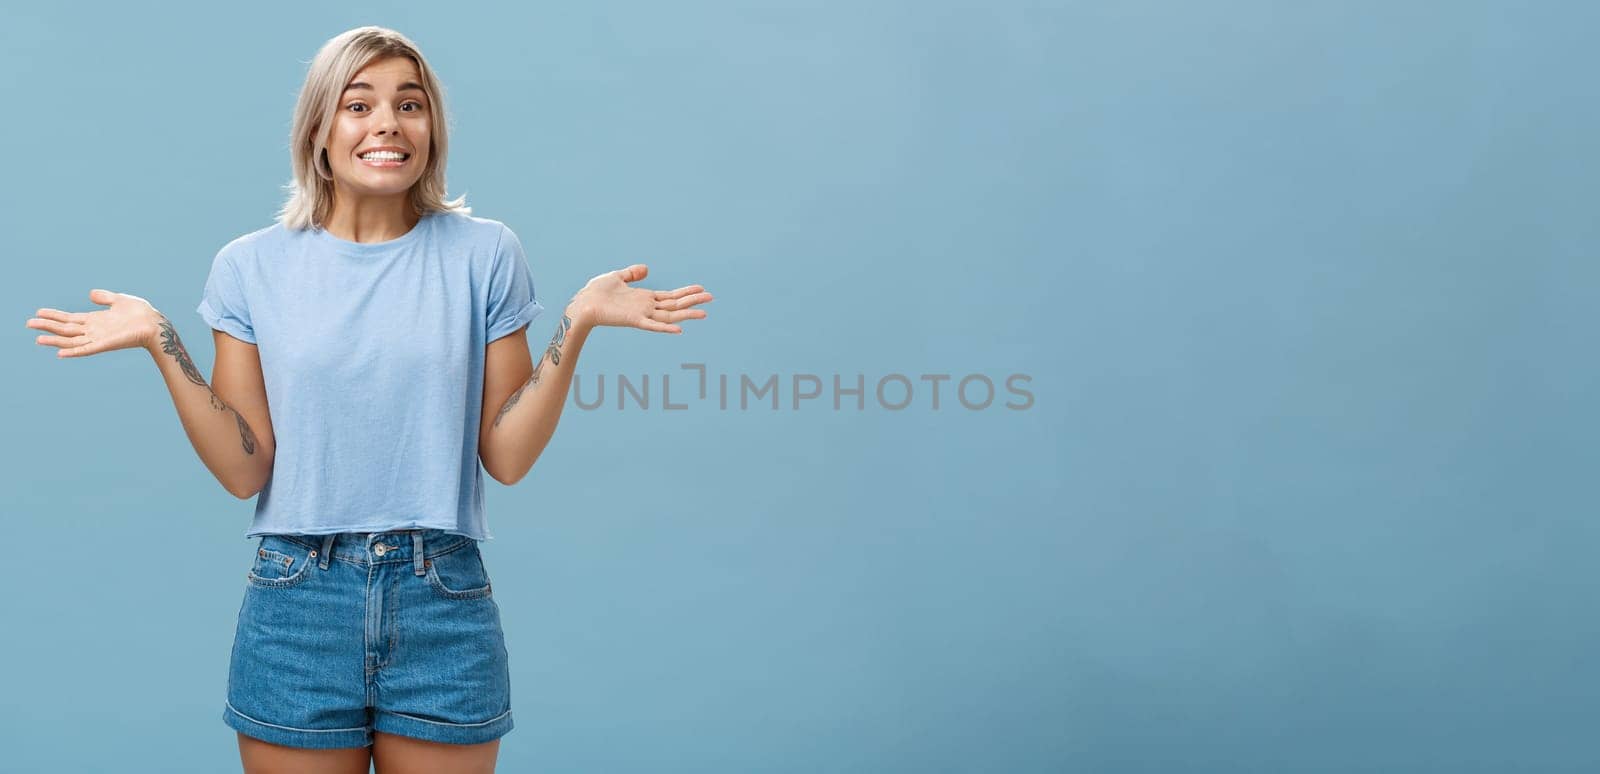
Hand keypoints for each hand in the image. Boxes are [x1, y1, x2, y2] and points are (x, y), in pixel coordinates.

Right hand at [26, 289, 164, 358]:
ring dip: (55, 340)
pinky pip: (86, 349)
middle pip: (66, 329)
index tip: (38, 312)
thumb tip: (90, 293)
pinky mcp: (105, 345)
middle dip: (48, 326)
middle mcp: (94, 330)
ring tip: (38, 339)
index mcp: (96, 319)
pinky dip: (73, 351)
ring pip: (71, 340)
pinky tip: (60, 352)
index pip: (70, 318)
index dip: (54, 316)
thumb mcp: (119, 300)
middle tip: (29, 324)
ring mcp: (98, 338)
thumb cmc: (141, 313)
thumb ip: (104, 297)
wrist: (155, 323)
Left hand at [569, 264, 711, 334]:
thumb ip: (632, 274)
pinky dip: (665, 328)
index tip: (701, 289)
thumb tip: (647, 268)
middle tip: (711, 297)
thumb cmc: (596, 292)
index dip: (686, 292)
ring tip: (704, 313)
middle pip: (675, 305)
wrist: (582, 303)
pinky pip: (652, 326)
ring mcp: (642, 314)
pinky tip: (680, 330)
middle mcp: (646, 307)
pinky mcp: (634, 320)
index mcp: (644, 298)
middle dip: (693, 300)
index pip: (670, 296)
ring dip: (687, 314)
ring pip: (669, 316)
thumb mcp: (617, 277)